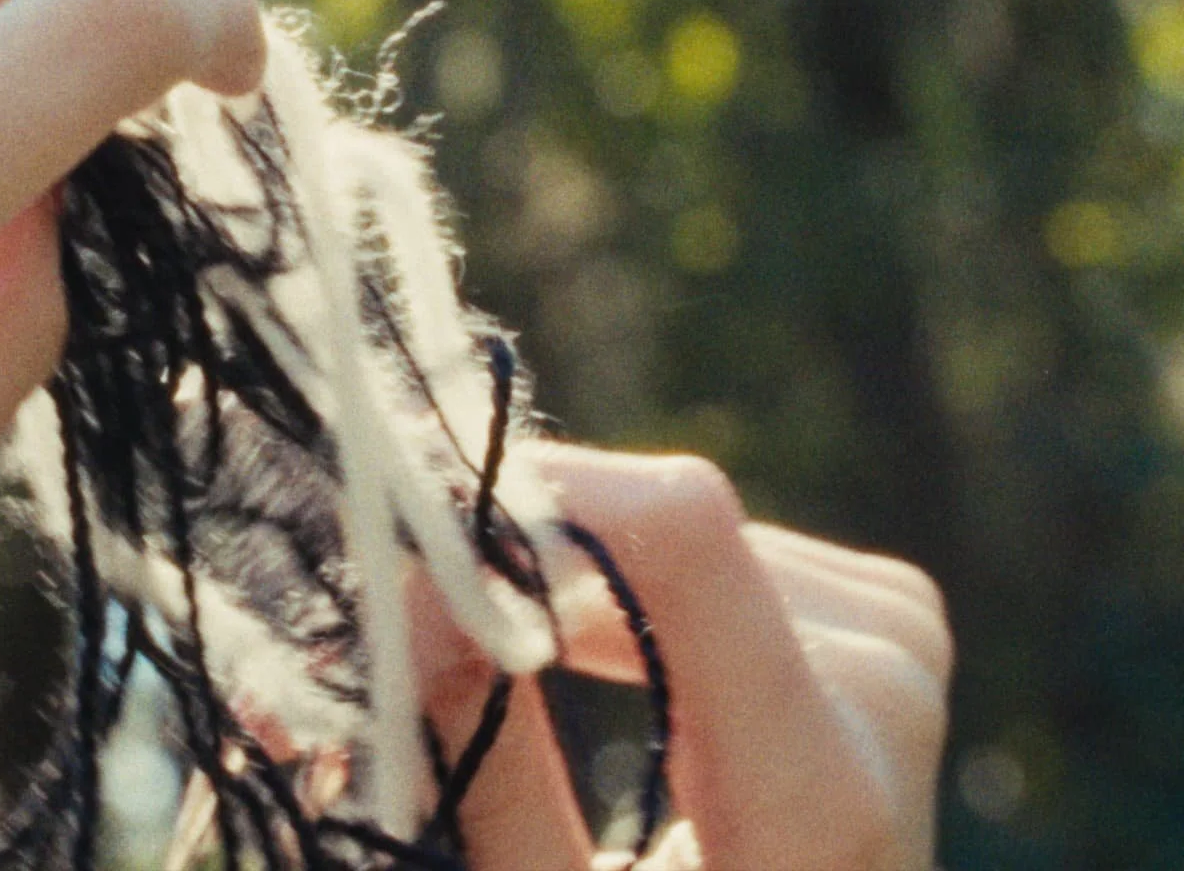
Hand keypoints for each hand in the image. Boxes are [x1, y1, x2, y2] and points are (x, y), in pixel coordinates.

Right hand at [418, 446, 950, 869]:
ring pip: (682, 524)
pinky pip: (728, 544)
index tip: (411, 547)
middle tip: (407, 641)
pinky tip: (597, 656)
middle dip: (518, 561)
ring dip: (567, 578)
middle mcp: (886, 691)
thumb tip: (399, 585)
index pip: (685, 530)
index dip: (530, 506)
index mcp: (817, 795)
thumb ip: (476, 762)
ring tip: (492, 670)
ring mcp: (902, 646)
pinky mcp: (893, 620)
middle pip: (665, 524)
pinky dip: (633, 583)